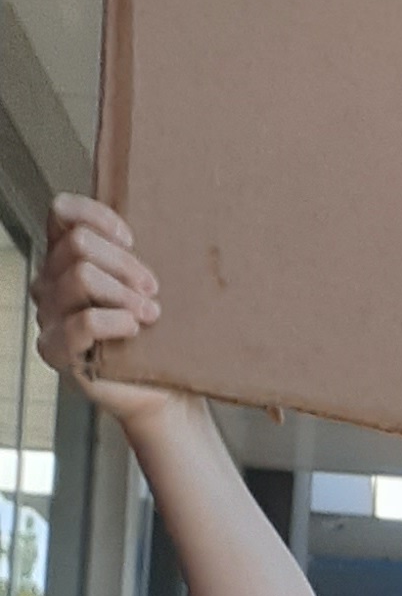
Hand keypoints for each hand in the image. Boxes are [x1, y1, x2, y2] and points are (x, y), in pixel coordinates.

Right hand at [34, 197, 172, 424]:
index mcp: (65, 258)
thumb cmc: (153, 333)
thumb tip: (160, 209)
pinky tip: (133, 328)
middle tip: (152, 288)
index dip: (96, 216)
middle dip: (124, 263)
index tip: (131, 239)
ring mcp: (48, 316)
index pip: (61, 213)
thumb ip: (134, 253)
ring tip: (150, 312)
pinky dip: (114, 321)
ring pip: (80, 276)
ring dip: (124, 293)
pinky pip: (81, 321)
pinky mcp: (56, 350)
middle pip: (78, 245)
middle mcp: (49, 283)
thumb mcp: (144, 283)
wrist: (159, 385)